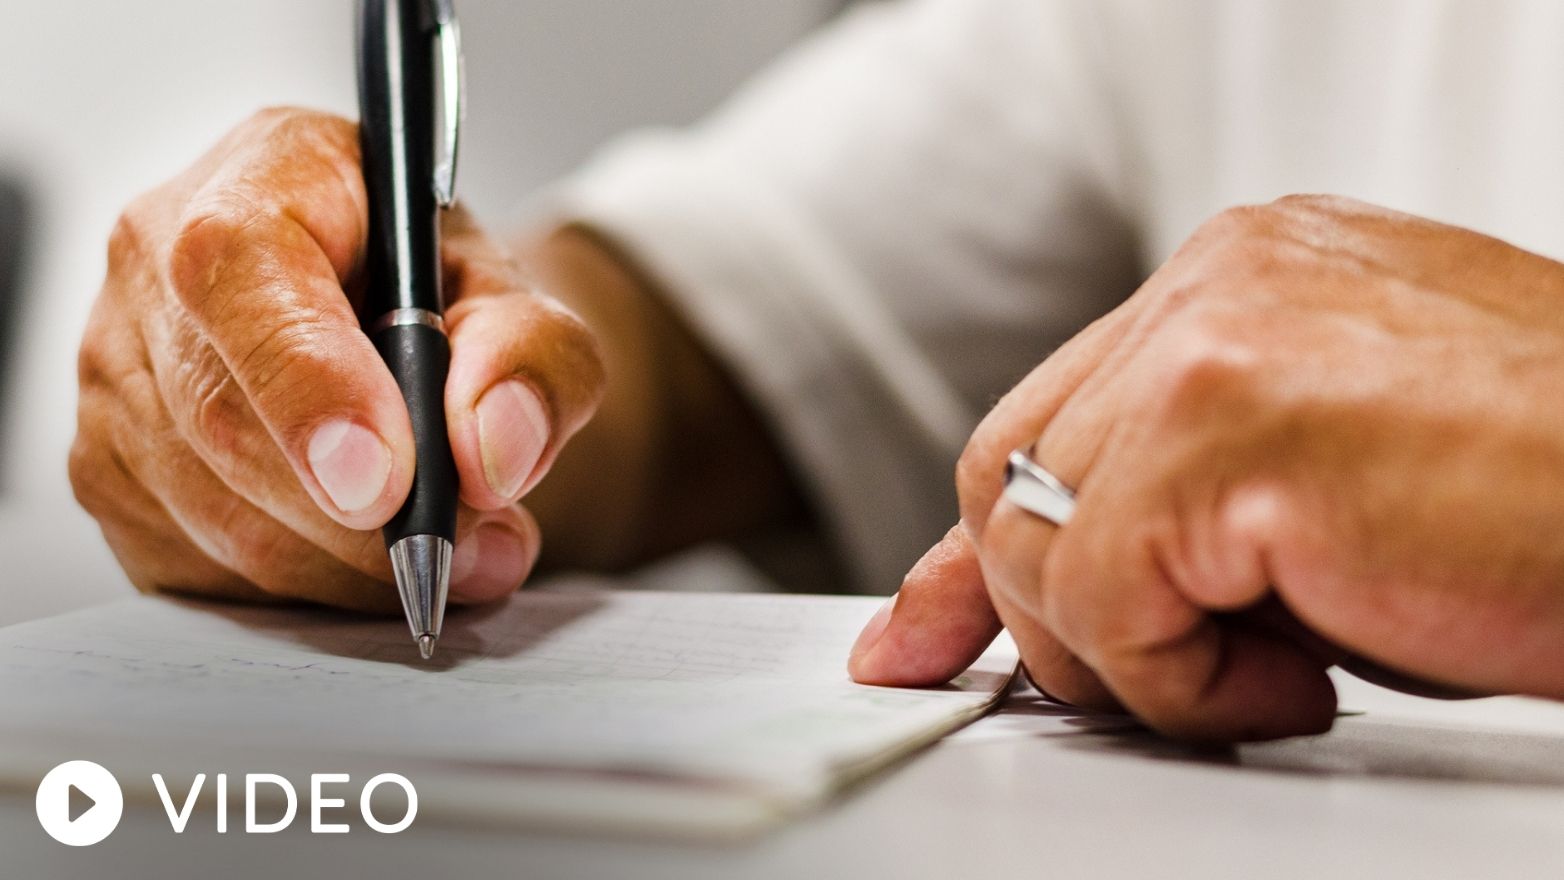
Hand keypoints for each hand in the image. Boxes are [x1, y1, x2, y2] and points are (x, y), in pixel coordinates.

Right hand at [70, 108, 603, 609]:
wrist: (394, 325)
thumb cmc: (439, 295)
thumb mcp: (520, 301)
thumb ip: (533, 358)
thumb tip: (494, 451)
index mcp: (262, 175)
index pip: (240, 269)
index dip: (308, 387)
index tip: (386, 484)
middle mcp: (154, 261)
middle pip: (225, 422)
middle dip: (364, 521)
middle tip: (481, 548)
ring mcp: (113, 371)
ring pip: (214, 515)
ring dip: (350, 567)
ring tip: (455, 553)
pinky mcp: (108, 472)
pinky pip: (199, 569)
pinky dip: (305, 590)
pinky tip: (370, 561)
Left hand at [851, 196, 1563, 740]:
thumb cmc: (1553, 506)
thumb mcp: (1323, 506)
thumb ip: (1187, 512)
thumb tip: (1062, 601)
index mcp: (1238, 282)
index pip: (1046, 421)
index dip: (982, 549)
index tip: (924, 632)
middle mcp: (1216, 284)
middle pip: (1013, 474)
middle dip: (1047, 612)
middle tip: (1160, 681)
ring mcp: (1213, 341)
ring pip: (1042, 542)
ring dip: (1138, 656)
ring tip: (1283, 666)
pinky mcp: (1228, 422)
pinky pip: (1105, 596)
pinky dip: (1181, 680)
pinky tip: (1303, 671)